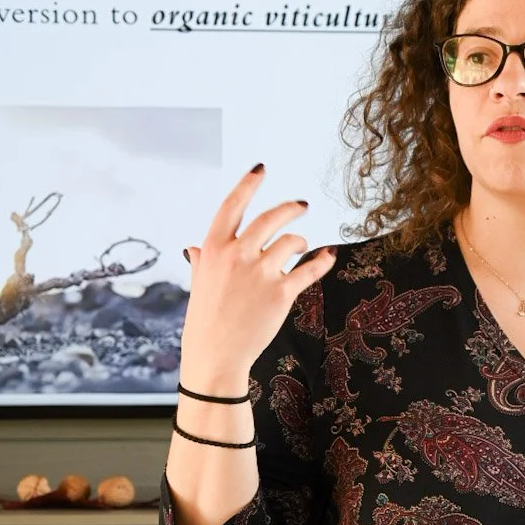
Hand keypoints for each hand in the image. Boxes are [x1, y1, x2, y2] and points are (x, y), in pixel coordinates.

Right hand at [180, 164, 335, 383]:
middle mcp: (237, 255)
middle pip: (269, 218)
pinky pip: (308, 268)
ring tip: (303, 246)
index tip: (261, 170)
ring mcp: (260, 273)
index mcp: (213, 249)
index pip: (231, 206)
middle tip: (302, 205)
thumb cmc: (205, 320)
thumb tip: (196, 249)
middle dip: (290, 208)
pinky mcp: (280, 293)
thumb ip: (202, 262)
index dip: (247, 184)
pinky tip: (328, 255)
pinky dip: (322, 261)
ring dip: (301, 241)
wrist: (216, 355)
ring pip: (291, 242)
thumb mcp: (198, 285)